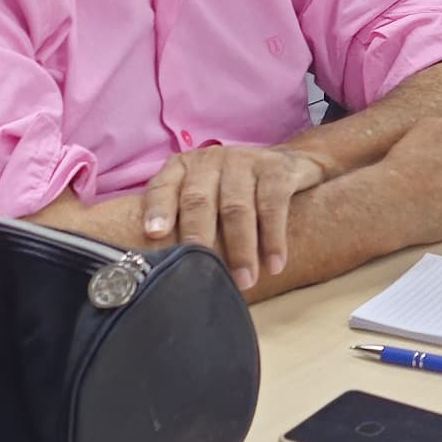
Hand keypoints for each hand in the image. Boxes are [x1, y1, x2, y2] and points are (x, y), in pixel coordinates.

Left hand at [136, 139, 328, 291]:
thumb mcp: (205, 195)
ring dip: (241, 249)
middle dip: (199, 239)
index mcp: (184, 167)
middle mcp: (210, 160)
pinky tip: (275, 264)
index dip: (158, 209)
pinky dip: (273, 238)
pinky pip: (273, 206)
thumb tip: (163, 268)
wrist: (287, 163)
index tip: (155, 234)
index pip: (163, 186)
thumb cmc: (234, 191)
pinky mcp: (277, 169)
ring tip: (244, 281)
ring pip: (237, 208)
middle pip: (198, 201)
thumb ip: (182, 219)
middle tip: (199, 274)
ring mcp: (244, 162)